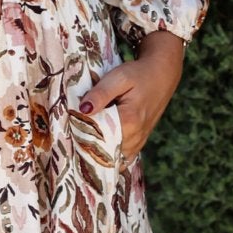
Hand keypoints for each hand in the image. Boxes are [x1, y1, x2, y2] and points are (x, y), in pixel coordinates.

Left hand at [80, 28, 185, 162]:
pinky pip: (121, 158)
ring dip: (98, 152)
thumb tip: (82, 110)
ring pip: (112, 158)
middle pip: (103, 151)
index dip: (81, 135)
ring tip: (83, 140)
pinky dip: (109, 155)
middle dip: (87, 146)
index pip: (97, 138)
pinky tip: (98, 147)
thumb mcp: (118, 77)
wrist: (162, 75)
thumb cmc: (139, 74)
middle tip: (73, 135)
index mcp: (129, 122)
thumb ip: (100, 94)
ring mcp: (138, 143)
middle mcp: (135, 138)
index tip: (70, 128)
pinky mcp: (139, 143)